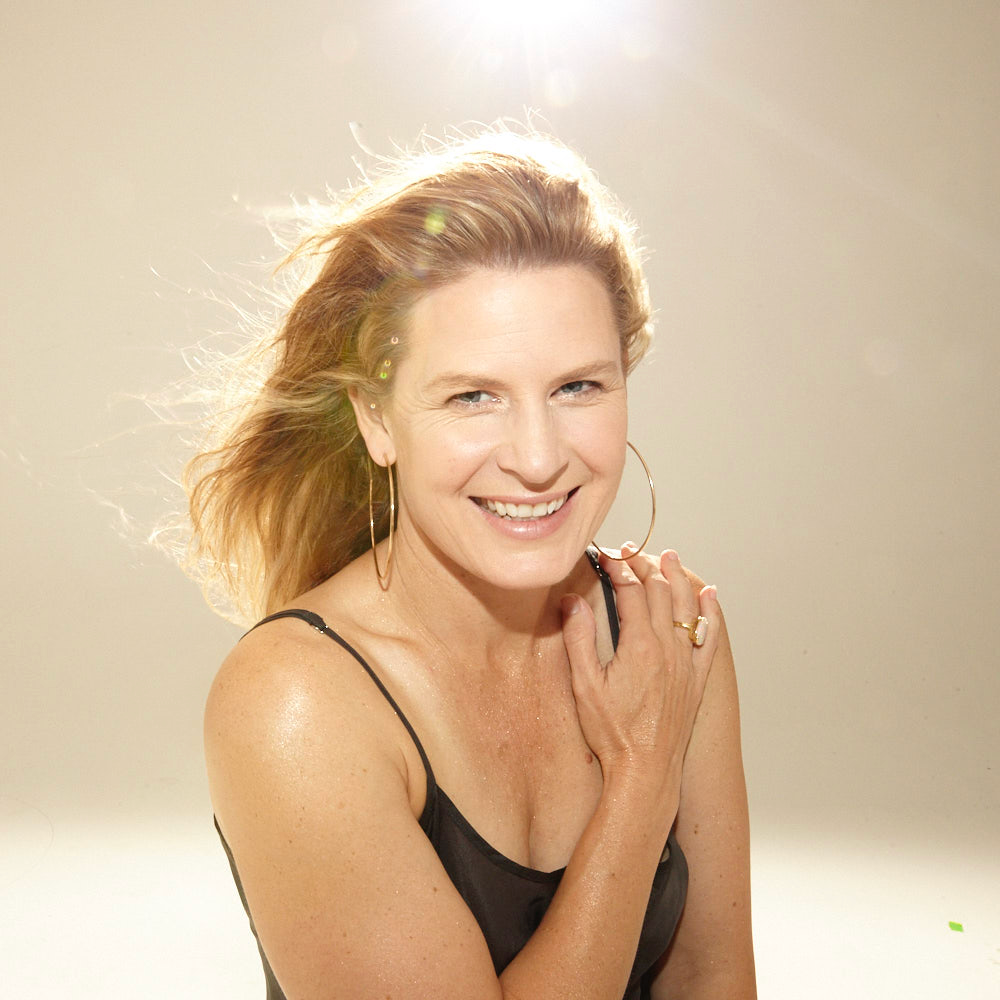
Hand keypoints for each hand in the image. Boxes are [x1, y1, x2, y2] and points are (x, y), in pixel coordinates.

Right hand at [560, 546, 718, 788]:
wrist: (646, 771)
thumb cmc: (612, 732)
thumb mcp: (584, 685)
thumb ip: (578, 638)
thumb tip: (571, 600)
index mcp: (640, 646)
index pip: (630, 591)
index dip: (617, 568)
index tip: (605, 556)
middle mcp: (668, 648)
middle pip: (660, 591)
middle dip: (644, 565)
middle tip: (629, 551)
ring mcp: (687, 662)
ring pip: (687, 606)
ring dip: (677, 576)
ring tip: (669, 556)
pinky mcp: (697, 679)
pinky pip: (710, 636)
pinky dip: (711, 611)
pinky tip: (709, 594)